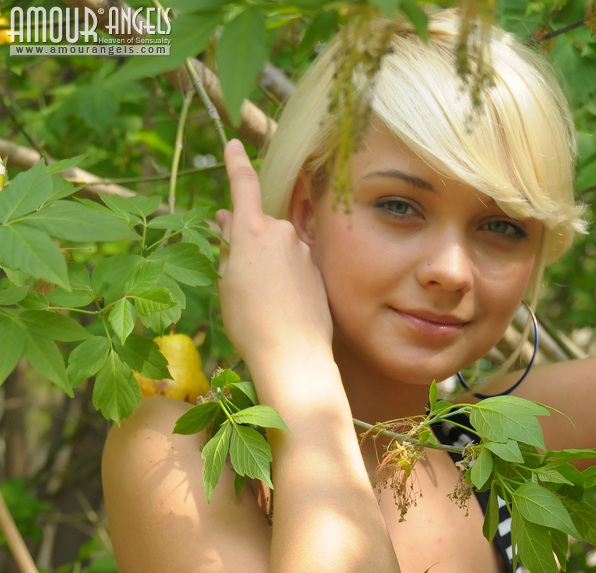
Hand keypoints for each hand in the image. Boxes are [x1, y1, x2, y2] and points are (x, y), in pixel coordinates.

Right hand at [215, 139, 333, 379]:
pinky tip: (283, 309)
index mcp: (252, 231)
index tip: (233, 145)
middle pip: (261, 229)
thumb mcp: (227, 284)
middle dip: (250, 246)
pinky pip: (296, 268)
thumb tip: (227, 221)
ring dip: (270, 268)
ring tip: (264, 305)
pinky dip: (287, 282)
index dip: (235, 163)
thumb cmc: (250, 323)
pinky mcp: (318, 271)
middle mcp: (281, 232)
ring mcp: (303, 251)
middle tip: (242, 283)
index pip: (243, 185)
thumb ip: (228, 247)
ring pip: (279, 250)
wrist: (293, 354)